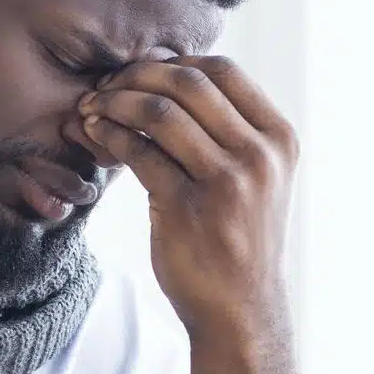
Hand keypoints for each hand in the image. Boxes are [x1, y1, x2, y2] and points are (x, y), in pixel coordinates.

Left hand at [75, 57, 298, 343]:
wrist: (242, 311)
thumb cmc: (242, 239)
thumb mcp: (260, 179)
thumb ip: (232, 130)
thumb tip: (170, 74)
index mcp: (279, 140)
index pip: (224, 71)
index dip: (175, 62)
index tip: (143, 75)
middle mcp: (259, 156)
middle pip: (189, 82)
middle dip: (138, 75)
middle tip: (108, 86)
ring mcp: (226, 183)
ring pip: (159, 111)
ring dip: (116, 101)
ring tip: (94, 107)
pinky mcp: (186, 208)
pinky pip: (138, 151)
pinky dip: (109, 134)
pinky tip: (95, 133)